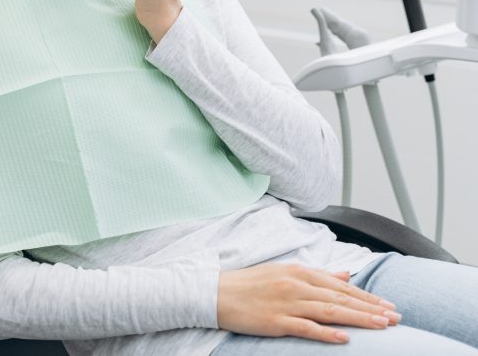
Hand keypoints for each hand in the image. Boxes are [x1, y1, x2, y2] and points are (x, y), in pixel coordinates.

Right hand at [217, 263, 401, 344]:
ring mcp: (286, 303)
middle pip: (340, 298)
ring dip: (358, 318)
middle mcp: (295, 285)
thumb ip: (317, 275)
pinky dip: (326, 332)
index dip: (367, 297)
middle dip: (370, 309)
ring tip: (381, 326)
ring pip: (329, 311)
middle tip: (395, 318)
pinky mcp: (275, 321)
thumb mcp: (284, 272)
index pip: (341, 286)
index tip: (389, 306)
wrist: (215, 293)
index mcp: (298, 272)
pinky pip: (306, 328)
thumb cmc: (249, 284)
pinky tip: (345, 338)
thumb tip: (345, 276)